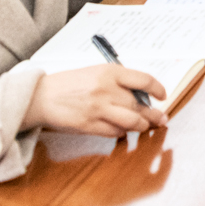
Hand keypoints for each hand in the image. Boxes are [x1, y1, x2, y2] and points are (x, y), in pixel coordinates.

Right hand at [23, 64, 166, 135]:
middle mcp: (107, 89)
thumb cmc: (69, 84)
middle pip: (140, 105)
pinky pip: (115, 132)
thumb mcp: (96, 73)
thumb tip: (142, 96)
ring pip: (132, 121)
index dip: (158, 89)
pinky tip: (123, 131)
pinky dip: (123, 133)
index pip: (144, 80)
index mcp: (110, 72)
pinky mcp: (89, 125)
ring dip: (143, 126)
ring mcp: (98, 108)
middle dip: (154, 114)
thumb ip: (118, 82)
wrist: (41, 96)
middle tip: (162, 119)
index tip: (163, 96)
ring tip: (146, 127)